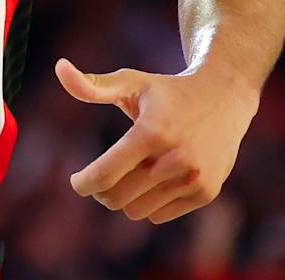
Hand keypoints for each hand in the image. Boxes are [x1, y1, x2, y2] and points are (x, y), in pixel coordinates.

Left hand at [55, 57, 258, 223]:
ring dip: (126, 197)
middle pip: (117, 198)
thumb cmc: (168, 91)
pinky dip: (150, 202)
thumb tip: (59, 68)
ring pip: (136, 211)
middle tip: (102, 176)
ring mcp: (194, 178)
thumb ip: (93, 85)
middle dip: (102, 190)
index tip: (76, 181)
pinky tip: (158, 179)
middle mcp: (176, 158)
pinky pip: (160, 215)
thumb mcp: (132, 82)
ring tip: (134, 172)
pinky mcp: (206, 192)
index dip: (83, 183)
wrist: (225, 98)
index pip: (105, 175)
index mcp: (152, 132)